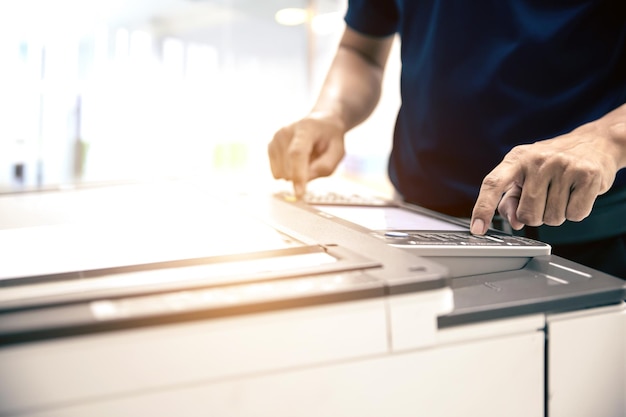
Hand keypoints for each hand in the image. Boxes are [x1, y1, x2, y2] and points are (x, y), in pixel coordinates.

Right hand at [268, 113, 345, 197]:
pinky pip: (277, 173)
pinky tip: (296, 160)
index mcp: (305, 128)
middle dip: (304, 175)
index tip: (299, 194)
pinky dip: (289, 171)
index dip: (298, 175)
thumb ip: (325, 166)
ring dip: (296, 173)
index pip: (297, 153)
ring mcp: (275, 139)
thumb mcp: (338, 152)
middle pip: (288, 168)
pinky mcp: (270, 147)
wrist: (320, 122)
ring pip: (282, 174)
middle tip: (316, 161)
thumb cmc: (330, 138)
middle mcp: (286, 131)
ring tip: (307, 158)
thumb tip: (305, 179)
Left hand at [470, 123, 621, 234]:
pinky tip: (576, 194)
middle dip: (535, 217)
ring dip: (556, 214)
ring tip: (561, 193)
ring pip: (552, 218)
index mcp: (516, 159)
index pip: (493, 184)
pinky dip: (575, 212)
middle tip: (544, 200)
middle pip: (527, 214)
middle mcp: (538, 160)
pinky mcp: (587, 175)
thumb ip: (511, 200)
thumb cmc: (551, 164)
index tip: (477, 229)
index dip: (483, 208)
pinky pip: (575, 215)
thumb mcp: (524, 175)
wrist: (594, 143)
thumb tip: (514, 222)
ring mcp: (563, 166)